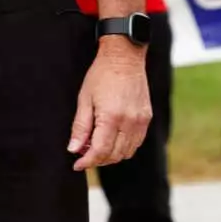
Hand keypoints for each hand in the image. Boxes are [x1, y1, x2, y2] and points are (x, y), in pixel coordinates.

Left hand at [69, 45, 152, 169]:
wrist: (125, 56)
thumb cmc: (101, 75)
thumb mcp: (84, 99)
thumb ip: (80, 127)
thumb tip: (73, 149)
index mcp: (111, 116)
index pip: (100, 151)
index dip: (87, 162)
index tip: (78, 164)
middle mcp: (129, 121)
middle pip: (114, 155)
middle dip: (97, 160)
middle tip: (85, 154)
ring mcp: (140, 120)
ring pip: (126, 152)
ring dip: (111, 155)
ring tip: (98, 146)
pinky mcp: (147, 117)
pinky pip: (136, 142)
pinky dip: (124, 147)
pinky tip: (113, 139)